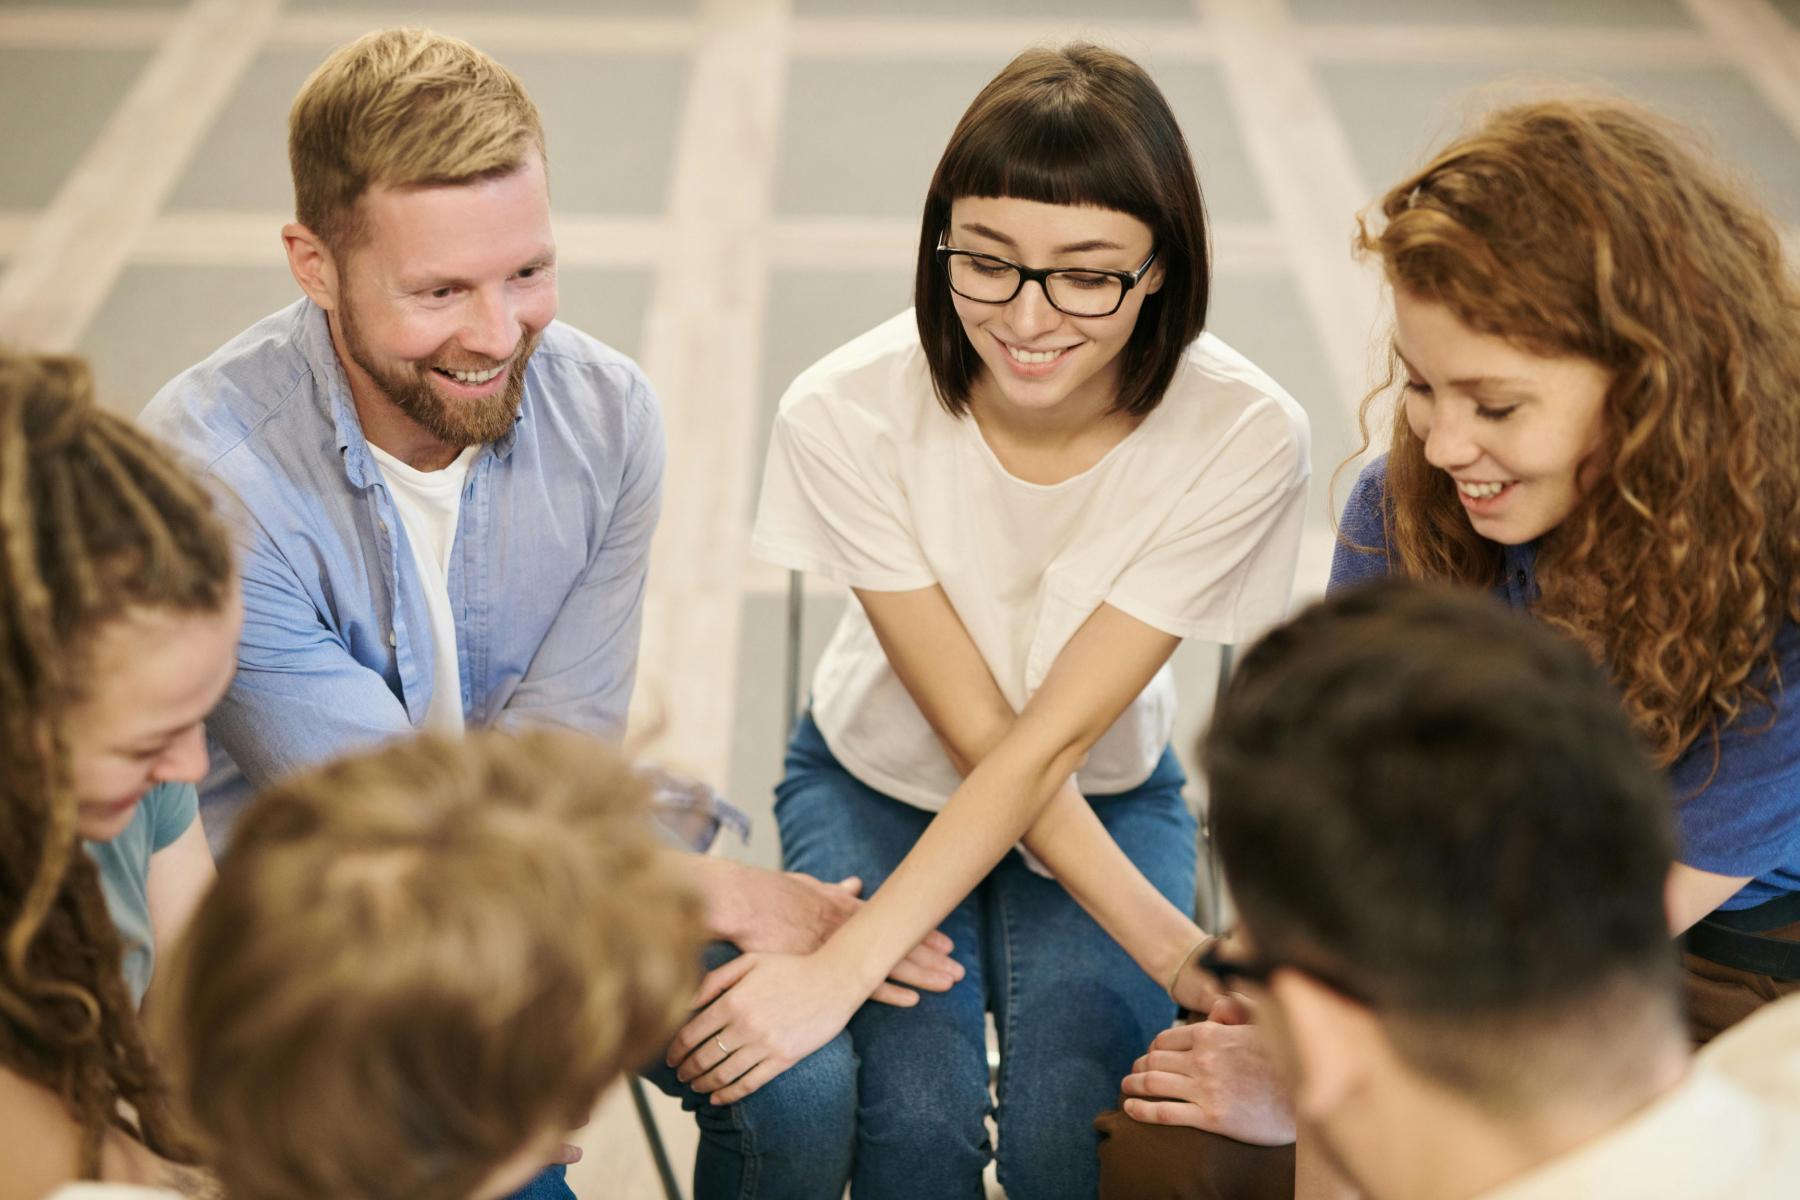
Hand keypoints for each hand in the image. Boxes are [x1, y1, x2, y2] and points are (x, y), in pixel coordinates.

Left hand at [665, 951, 865, 1104]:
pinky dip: (728, 1095)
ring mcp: (764, 1044)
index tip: (669, 1059)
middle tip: (680, 1076)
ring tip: (695, 1088)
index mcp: (732, 1001)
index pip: (690, 1034)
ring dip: (703, 1085)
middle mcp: (744, 1025)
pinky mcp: (783, 1059)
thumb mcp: (749, 962)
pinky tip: (718, 1098)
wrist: (833, 981)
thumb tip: (685, 1003)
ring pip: (722, 1074)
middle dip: (686, 1071)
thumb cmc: (789, 968)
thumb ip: (714, 980)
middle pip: (702, 1057)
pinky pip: (749, 1083)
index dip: (674, 1050)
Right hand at [711, 863, 962, 1005]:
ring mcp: (843, 947)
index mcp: (849, 908)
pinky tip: (913, 1000)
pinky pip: (863, 983)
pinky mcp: (826, 967)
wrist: (745, 903)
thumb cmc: (771, 894)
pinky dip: (889, 991)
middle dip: (931, 957)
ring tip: (950, 982)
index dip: (921, 933)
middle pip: (900, 942)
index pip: (895, 921)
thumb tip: (853, 882)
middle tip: (960, 970)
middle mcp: (853, 927)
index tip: (946, 942)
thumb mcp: (808, 884)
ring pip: (891, 962)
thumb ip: (832, 887)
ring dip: (922, 973)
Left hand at [1119, 994, 1295, 1144]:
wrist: (1308, 1100)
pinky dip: (1141, 1110)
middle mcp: (1203, 1060)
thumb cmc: (1285, 1062)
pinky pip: (1165, 1113)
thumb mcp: (1262, 1026)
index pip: (1167, 1039)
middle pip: (1155, 1060)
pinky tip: (1130, 1108)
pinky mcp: (1210, 1118)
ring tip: (1126, 1087)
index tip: (1150, 1056)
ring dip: (1133, 1084)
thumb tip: (1216, 1004)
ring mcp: (1205, 1089)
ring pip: (1153, 1083)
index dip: (1153, 1049)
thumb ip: (1236, 1011)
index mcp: (1213, 1035)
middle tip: (1133, 1072)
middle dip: (1139, 1066)